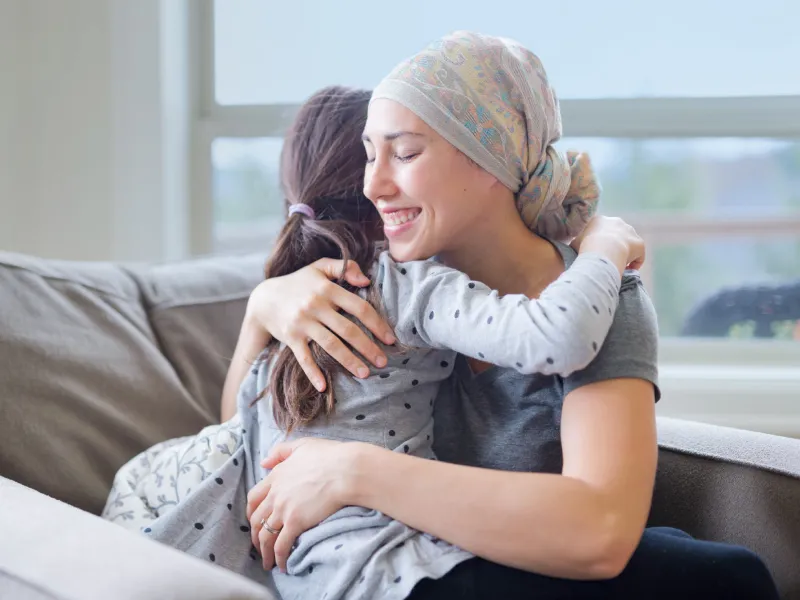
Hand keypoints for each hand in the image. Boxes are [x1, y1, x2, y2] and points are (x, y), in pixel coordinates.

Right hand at [246, 258, 395, 391]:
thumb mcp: (320, 267)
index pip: (359, 307)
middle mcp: (316, 306)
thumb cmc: (299, 283)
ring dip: (349, 361)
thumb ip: (345, 267)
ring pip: (330, 345)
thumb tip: (366, 280)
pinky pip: (304, 358)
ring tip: (365, 374)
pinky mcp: (291, 338)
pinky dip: (313, 373)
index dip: (377, 324)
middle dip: (368, 348)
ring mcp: (303, 323)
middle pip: (348, 329)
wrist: (264, 299)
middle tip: (382, 363)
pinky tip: (324, 387)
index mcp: (327, 289)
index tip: (390, 339)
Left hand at [246, 438, 362, 571]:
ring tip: (268, 562)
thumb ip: (280, 452)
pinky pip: (281, 545)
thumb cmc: (329, 456)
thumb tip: (263, 462)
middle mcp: (275, 494)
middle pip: (256, 520)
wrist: (345, 470)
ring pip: (265, 536)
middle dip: (255, 536)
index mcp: (275, 476)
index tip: (255, 521)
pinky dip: (279, 557)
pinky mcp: (296, 522)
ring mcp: (284, 509)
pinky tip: (283, 565)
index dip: (251, 512)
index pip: (254, 498)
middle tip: (260, 545)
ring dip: (264, 552)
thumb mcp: (301, 445)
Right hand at [571, 216, 645, 274]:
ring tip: (618, 265)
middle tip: (607, 259)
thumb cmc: (585, 247)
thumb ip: (577, 244)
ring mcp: (630, 231)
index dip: (600, 242)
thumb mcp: (575, 244)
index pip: (601, 230)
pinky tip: (628, 270)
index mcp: (599, 220)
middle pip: (617, 234)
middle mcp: (616, 222)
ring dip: (625, 253)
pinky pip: (638, 255)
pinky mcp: (639, 243)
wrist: (602, 250)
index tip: (597, 253)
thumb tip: (575, 248)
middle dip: (614, 246)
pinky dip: (634, 263)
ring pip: (628, 243)